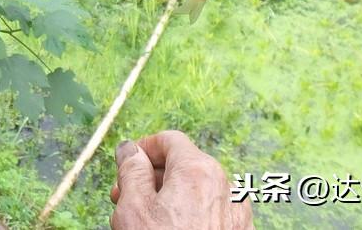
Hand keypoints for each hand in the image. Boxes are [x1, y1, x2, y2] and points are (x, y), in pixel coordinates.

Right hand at [109, 131, 252, 229]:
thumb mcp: (133, 207)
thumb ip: (131, 170)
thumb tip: (130, 149)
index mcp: (198, 170)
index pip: (170, 140)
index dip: (143, 148)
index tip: (127, 164)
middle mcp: (225, 186)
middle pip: (184, 165)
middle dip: (152, 177)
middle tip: (125, 197)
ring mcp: (237, 214)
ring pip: (197, 191)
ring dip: (170, 198)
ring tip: (146, 222)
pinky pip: (212, 213)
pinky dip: (191, 216)